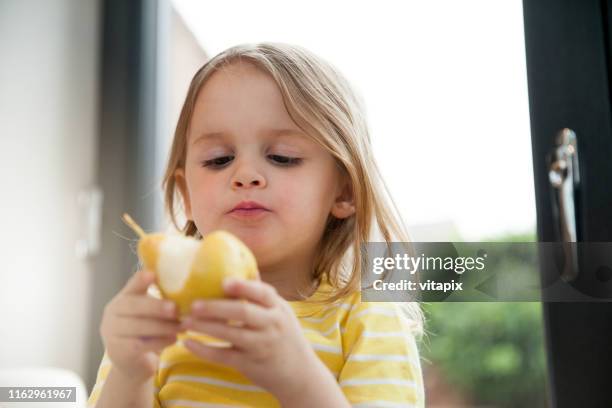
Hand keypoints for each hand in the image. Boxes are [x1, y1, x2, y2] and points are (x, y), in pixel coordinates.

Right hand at [99, 269, 181, 382]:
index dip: (141, 280)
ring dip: (164, 326)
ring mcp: (112, 333)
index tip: (153, 274)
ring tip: (182, 326)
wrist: (133, 365)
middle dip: (156, 307)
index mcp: (122, 299)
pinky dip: (160, 341)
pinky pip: (141, 345)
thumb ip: (159, 301)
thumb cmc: (146, 333)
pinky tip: (174, 339)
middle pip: (133, 306)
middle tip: (176, 308)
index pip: (131, 286)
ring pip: (138, 326)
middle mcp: (112, 314)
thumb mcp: (148, 314)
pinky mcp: (118, 352)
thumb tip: (186, 290)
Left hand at [180, 278, 322, 400]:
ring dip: (205, 327)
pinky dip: (204, 350)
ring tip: (185, 320)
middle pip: (243, 312)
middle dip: (216, 307)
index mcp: (277, 309)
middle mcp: (271, 325)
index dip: (243, 286)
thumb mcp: (281, 312)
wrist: (299, 374)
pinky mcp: (249, 364)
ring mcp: (260, 346)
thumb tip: (245, 265)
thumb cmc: (285, 336)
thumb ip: (262, 294)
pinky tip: (188, 343)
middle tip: (193, 304)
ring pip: (231, 334)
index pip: (262, 293)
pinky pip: (223, 356)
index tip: (223, 281)